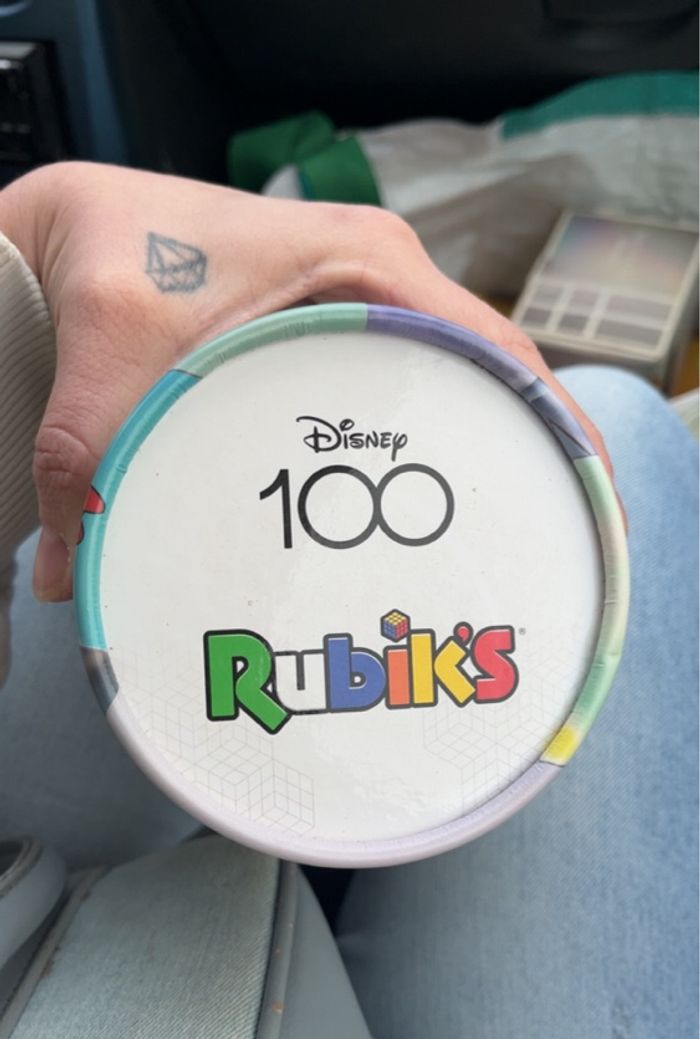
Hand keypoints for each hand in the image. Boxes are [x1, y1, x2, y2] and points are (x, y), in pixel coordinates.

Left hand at [0, 161, 616, 601]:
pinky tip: (437, 502)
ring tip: (521, 535)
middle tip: (563, 537)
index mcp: (363, 262)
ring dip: (492, 446)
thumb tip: (75, 576)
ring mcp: (371, 300)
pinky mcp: (344, 329)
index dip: (547, 421)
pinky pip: (417, 382)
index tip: (582, 493)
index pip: (492, 345)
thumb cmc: (111, 257)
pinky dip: (440, 435)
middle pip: (495, 369)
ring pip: (461, 379)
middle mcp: (385, 275)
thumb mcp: (107, 350)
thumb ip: (90, 457)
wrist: (88, 218)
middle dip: (536, 449)